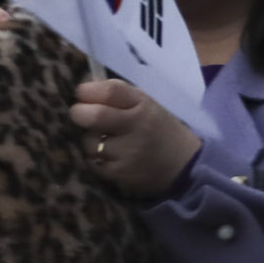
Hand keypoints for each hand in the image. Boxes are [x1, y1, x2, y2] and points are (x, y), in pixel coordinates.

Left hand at [70, 78, 200, 196]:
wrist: (184, 165)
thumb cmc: (156, 128)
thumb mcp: (146, 104)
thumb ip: (117, 94)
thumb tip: (83, 88)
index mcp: (143, 104)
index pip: (110, 91)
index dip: (89, 90)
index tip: (81, 93)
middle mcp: (137, 126)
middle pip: (95, 116)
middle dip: (79, 113)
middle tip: (79, 115)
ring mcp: (129, 152)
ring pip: (90, 142)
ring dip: (90, 140)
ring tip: (104, 140)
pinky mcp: (121, 173)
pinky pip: (93, 162)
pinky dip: (95, 159)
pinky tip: (110, 157)